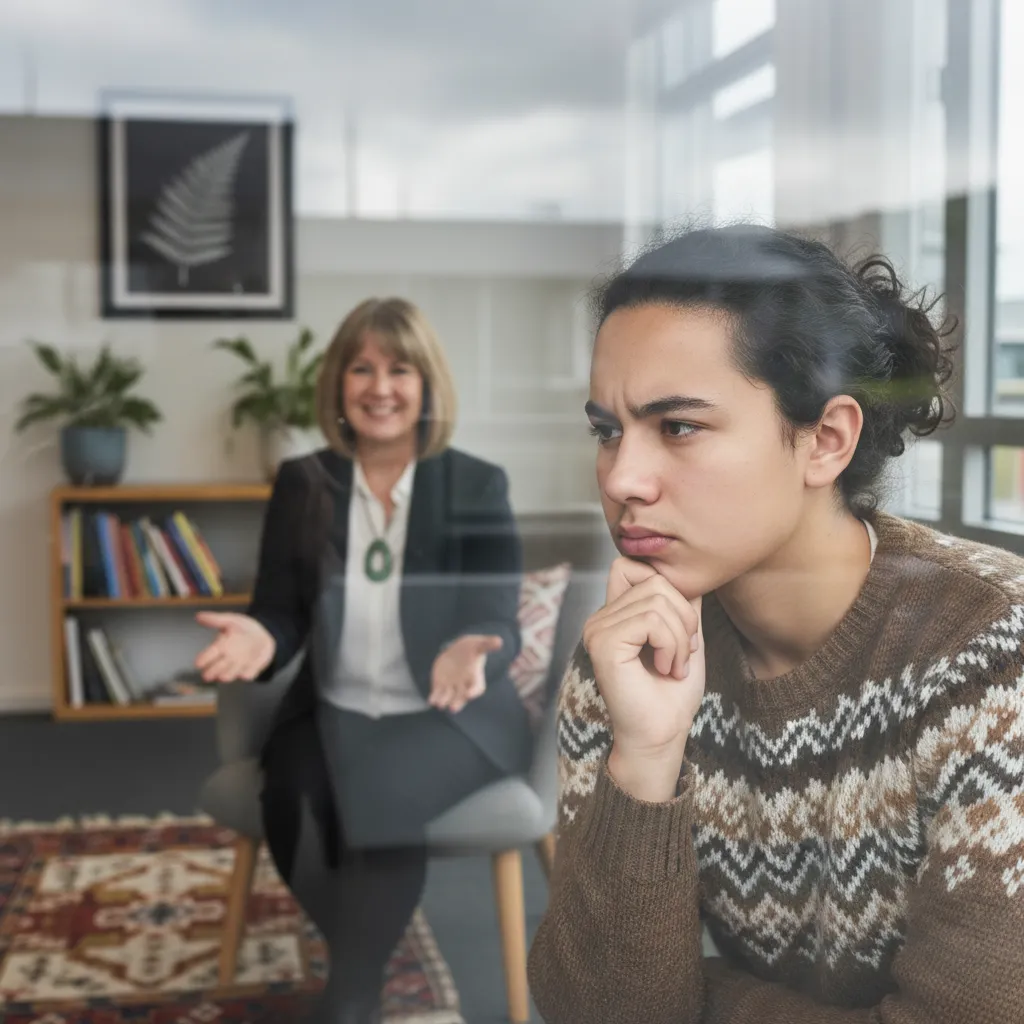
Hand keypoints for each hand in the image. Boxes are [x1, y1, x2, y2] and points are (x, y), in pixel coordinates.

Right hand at [194, 611, 275, 682]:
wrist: (264, 633)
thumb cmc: (243, 628)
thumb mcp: (230, 620)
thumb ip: (215, 619)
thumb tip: (199, 616)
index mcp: (220, 647)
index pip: (208, 655)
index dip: (203, 659)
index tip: (198, 663)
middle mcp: (227, 659)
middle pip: (215, 670)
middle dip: (212, 672)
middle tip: (209, 673)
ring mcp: (238, 666)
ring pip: (229, 675)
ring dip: (228, 673)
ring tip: (227, 670)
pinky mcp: (250, 670)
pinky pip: (248, 675)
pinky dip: (248, 671)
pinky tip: (250, 666)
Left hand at [429, 633, 503, 712]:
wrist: (458, 651)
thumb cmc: (471, 648)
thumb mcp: (479, 644)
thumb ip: (488, 644)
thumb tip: (499, 641)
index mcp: (475, 678)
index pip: (477, 688)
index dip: (473, 691)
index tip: (469, 695)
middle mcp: (464, 686)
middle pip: (461, 698)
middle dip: (457, 703)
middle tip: (453, 708)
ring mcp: (451, 687)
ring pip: (448, 697)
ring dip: (444, 701)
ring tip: (439, 704)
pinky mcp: (440, 685)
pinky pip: (437, 694)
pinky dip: (434, 698)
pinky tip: (430, 700)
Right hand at [583, 557, 704, 800]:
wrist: (662, 735)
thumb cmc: (671, 694)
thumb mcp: (685, 637)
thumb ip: (680, 603)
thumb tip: (688, 572)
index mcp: (613, 615)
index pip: (632, 565)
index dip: (667, 588)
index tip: (680, 630)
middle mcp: (599, 618)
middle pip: (654, 580)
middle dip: (683, 617)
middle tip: (682, 655)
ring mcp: (598, 629)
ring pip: (657, 600)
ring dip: (680, 637)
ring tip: (674, 665)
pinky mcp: (604, 643)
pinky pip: (652, 620)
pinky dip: (671, 645)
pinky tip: (666, 669)